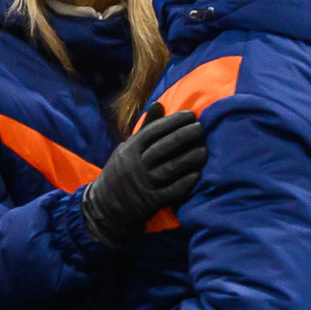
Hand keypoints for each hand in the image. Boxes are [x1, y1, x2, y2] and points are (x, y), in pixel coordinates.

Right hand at [80, 105, 205, 245]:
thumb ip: (145, 128)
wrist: (106, 206)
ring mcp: (144, 184)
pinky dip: (185, 183)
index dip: (173, 121)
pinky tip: (197, 174)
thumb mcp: (127, 147)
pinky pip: (171, 191)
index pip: (154, 131)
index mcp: (130, 149)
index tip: (191, 114)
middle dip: (184, 136)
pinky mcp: (151, 202)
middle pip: (164, 148)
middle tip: (201, 128)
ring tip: (204, 150)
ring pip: (170, 169)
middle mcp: (136, 165)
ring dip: (189, 159)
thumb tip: (158, 104)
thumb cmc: (122, 170)